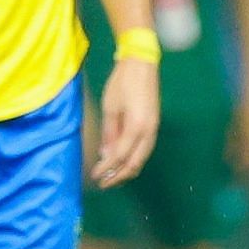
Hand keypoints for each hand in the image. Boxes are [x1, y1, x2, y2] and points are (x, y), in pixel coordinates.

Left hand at [94, 57, 158, 186]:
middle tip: (104, 183)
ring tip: (112, 176)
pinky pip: (144, 150)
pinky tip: (122, 161)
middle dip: (119, 176)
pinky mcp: (154, 125)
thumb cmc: (122, 83)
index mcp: (136, 127)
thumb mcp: (110, 108)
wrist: (142, 65)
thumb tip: (106, 154)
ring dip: (127, 170)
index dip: (107, 169)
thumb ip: (109, 133)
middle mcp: (148, 132)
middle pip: (135, 163)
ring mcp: (154, 129)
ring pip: (142, 159)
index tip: (95, 175)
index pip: (120, 156)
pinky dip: (133, 159)